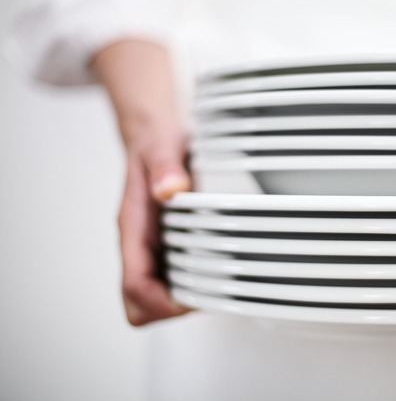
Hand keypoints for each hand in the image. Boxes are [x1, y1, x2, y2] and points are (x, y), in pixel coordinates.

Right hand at [93, 40, 192, 325]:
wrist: (155, 133)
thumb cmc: (158, 143)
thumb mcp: (163, 147)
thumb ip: (166, 166)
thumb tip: (169, 188)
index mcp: (133, 226)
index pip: (135, 284)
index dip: (161, 301)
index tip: (190, 301)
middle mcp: (140, 243)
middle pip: (140, 302)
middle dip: (172, 307)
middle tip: (208, 294)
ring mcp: (152, 247)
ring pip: (155, 296)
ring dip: (182, 298)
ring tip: (217, 284)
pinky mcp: (167, 245)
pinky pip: (171, 279)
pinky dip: (190, 284)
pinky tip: (216, 269)